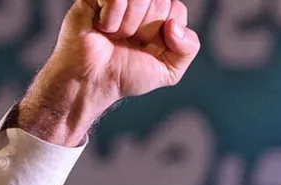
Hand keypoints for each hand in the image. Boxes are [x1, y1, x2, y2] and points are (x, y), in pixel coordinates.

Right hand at [19, 0, 199, 145]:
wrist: (92, 82)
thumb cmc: (126, 75)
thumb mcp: (168, 71)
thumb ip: (188, 49)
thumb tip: (175, 26)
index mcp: (160, 15)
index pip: (176, 10)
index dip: (165, 33)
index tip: (149, 47)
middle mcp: (141, 2)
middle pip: (160, 1)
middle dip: (146, 30)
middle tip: (129, 41)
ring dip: (128, 26)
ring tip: (115, 36)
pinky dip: (111, 18)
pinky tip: (102, 27)